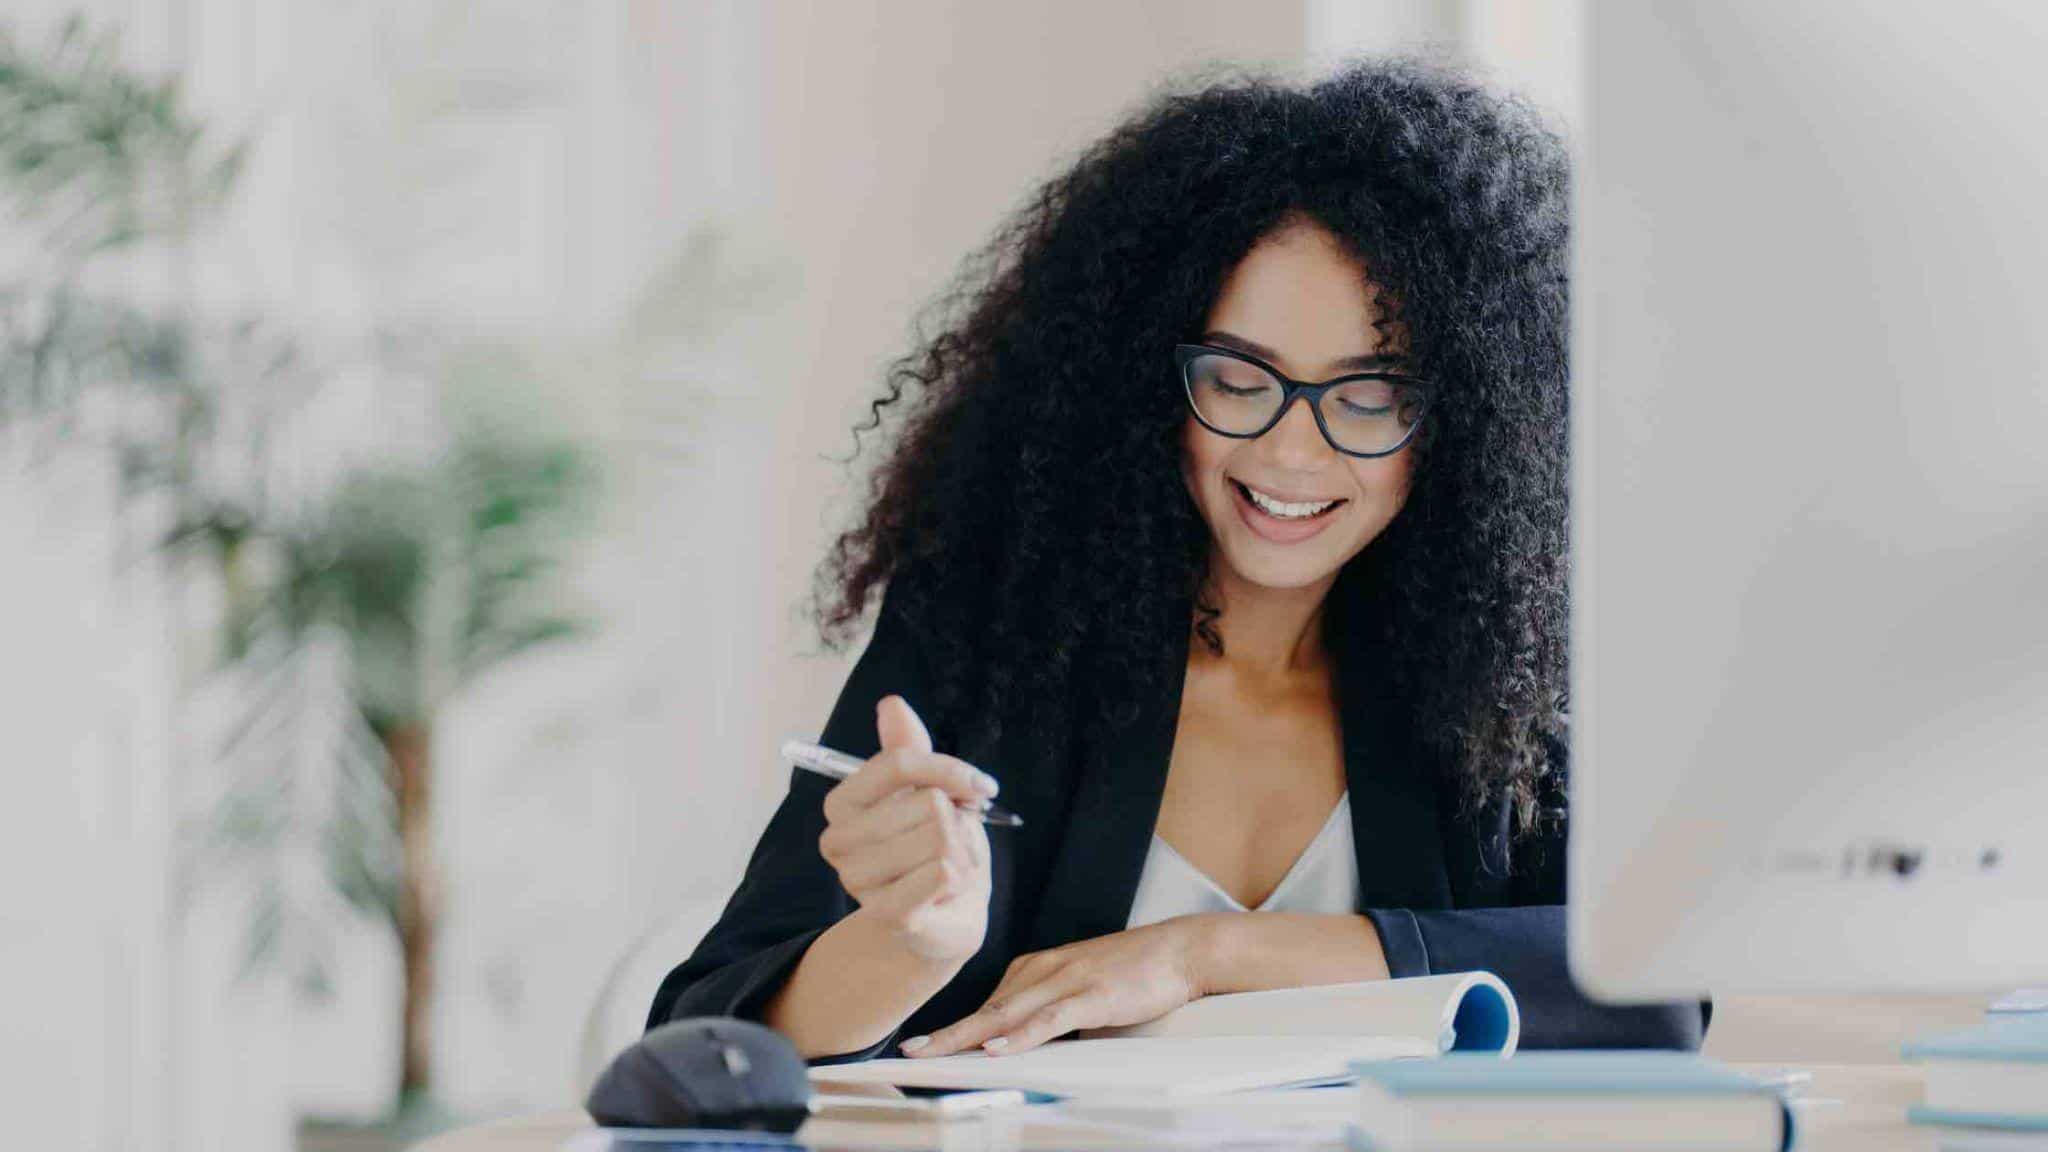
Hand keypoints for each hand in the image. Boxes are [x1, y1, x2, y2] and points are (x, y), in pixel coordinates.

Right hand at [818, 695, 995, 964]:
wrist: (944, 914)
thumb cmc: (931, 845)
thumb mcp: (924, 790)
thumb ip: (907, 748)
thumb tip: (891, 703)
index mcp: (842, 803)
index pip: (899, 764)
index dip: (950, 770)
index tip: (980, 785)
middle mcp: (838, 841)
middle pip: (928, 804)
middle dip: (960, 820)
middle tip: (955, 840)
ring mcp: (857, 881)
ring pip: (940, 838)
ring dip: (963, 852)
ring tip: (950, 865)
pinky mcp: (886, 915)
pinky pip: (942, 873)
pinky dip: (962, 877)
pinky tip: (949, 889)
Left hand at [905, 917, 1208, 1056]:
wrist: (1180, 949)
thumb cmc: (1134, 973)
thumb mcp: (1082, 994)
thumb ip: (1053, 1017)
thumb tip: (1027, 1048)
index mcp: (1038, 969)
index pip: (988, 1004)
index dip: (954, 1027)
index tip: (922, 1045)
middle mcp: (1045, 971)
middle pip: (987, 1009)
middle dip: (946, 1033)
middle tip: (911, 1052)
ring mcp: (1068, 981)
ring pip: (1008, 1013)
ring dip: (968, 1035)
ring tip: (936, 1053)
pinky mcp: (1093, 994)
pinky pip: (1050, 1018)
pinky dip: (1022, 1034)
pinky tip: (998, 1047)